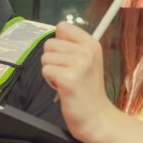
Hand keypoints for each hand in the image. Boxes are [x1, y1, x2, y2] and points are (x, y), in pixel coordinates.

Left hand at [41, 22, 116, 142]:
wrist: (96, 116)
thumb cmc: (88, 90)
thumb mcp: (88, 61)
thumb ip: (73, 46)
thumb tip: (56, 33)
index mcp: (91, 44)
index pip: (62, 26)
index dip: (58, 42)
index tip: (66, 56)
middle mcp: (86, 51)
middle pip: (50, 43)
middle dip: (52, 59)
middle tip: (66, 72)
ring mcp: (78, 64)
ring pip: (45, 58)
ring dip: (51, 71)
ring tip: (65, 81)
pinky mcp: (68, 79)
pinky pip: (45, 71)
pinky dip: (50, 81)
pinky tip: (62, 88)